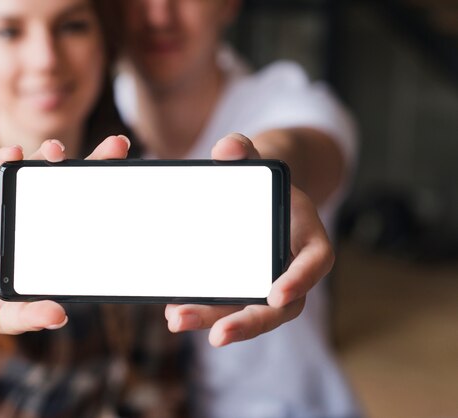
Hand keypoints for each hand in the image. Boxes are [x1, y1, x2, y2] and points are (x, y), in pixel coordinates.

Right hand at [0, 135, 130, 335]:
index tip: (131, 181)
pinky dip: (1, 164)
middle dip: (92, 163)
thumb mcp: (4, 315)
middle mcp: (30, 216)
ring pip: (31, 173)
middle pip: (65, 183)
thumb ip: (30, 315)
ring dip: (46, 158)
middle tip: (117, 147)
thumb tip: (59, 317)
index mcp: (44, 240)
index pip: (81, 211)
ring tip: (58, 151)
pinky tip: (13, 155)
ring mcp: (3, 205)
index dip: (104, 195)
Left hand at [164, 133, 333, 346]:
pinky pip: (226, 306)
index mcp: (307, 238)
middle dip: (248, 322)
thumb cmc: (259, 180)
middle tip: (218, 335)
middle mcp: (290, 269)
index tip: (277, 296)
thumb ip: (242, 150)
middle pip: (277, 306)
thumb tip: (226, 147)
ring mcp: (265, 284)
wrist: (255, 196)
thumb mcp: (254, 160)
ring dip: (214, 320)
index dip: (300, 280)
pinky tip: (172, 312)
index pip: (314, 263)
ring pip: (246, 312)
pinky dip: (202, 310)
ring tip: (177, 320)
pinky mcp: (241, 289)